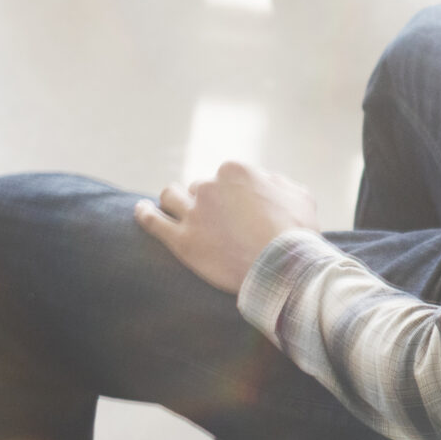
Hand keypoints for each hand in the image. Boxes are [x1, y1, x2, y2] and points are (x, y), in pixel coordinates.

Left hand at [133, 161, 321, 294]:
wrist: (285, 268)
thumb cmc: (298, 233)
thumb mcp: (300, 195)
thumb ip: (278, 182)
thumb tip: (268, 181)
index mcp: (235, 170)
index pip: (224, 176)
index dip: (231, 194)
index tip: (238, 210)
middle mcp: (210, 186)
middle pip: (199, 188)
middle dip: (206, 202)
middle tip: (217, 222)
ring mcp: (193, 213)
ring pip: (171, 197)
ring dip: (174, 201)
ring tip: (176, 210)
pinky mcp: (182, 241)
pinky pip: (152, 221)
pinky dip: (144, 214)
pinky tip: (140, 210)